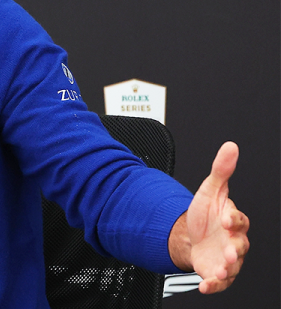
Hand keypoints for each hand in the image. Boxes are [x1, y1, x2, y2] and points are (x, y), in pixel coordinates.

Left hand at [170, 142, 249, 293]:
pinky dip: (213, 285)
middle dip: (236, 249)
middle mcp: (234, 241)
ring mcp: (227, 258)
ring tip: (222, 268)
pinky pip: (219, 282)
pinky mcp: (216, 272)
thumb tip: (230, 147)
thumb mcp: (209, 190)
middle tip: (229, 250)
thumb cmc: (205, 214)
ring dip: (229, 268)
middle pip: (240, 246)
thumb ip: (221, 171)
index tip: (226, 217)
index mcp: (233, 221)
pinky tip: (205, 285)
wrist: (190, 235)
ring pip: (234, 266)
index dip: (234, 219)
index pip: (239, 220)